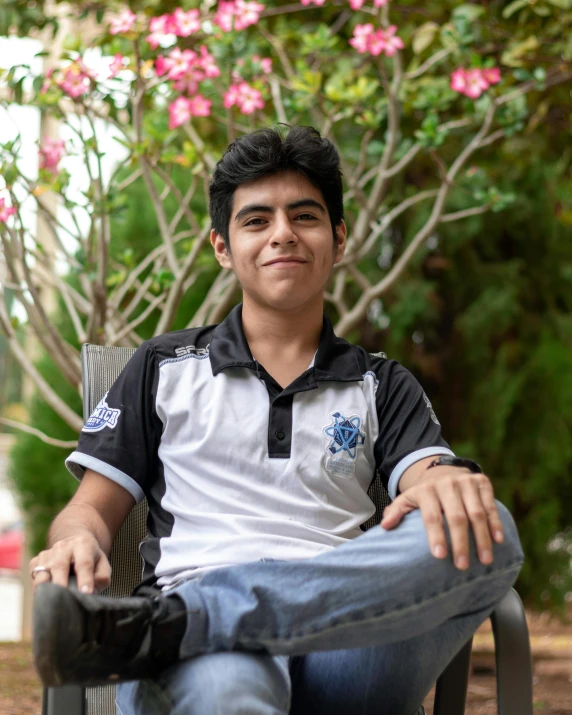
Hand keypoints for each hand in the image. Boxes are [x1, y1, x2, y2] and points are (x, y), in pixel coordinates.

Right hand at [29, 534, 110, 593]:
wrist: (73, 545)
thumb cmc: (90, 559)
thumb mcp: (102, 565)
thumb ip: (101, 577)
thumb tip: (91, 591)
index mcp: (83, 544)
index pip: (84, 563)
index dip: (85, 579)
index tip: (86, 593)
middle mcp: (63, 546)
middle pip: (60, 566)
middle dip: (62, 584)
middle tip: (65, 600)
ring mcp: (47, 554)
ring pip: (43, 573)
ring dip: (47, 589)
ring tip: (54, 603)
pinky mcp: (35, 562)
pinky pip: (35, 579)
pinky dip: (39, 591)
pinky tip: (48, 598)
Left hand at [380, 466, 504, 569]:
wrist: (443, 470)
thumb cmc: (425, 494)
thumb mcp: (407, 499)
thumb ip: (396, 511)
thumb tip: (385, 526)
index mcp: (426, 490)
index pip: (431, 515)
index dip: (435, 535)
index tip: (439, 556)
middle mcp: (447, 484)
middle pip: (456, 517)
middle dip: (460, 542)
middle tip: (462, 566)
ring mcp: (466, 482)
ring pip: (476, 513)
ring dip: (482, 538)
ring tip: (485, 561)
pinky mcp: (482, 482)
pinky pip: (490, 505)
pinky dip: (495, 523)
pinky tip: (498, 541)